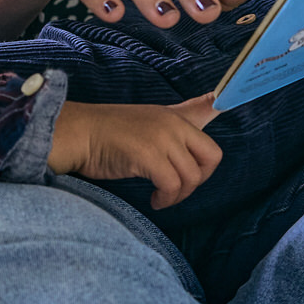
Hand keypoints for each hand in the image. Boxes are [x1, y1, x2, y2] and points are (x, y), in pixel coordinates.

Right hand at [47, 94, 221, 209]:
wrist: (77, 134)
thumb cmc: (105, 135)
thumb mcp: (143, 125)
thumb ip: (167, 132)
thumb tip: (191, 137)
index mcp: (171, 115)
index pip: (206, 108)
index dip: (220, 106)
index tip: (226, 102)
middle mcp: (171, 124)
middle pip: (211, 156)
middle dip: (200, 178)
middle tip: (179, 187)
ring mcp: (161, 138)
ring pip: (192, 177)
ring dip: (179, 195)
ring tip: (162, 198)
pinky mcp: (149, 156)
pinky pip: (172, 185)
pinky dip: (167, 199)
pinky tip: (155, 200)